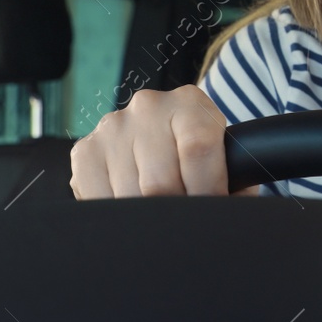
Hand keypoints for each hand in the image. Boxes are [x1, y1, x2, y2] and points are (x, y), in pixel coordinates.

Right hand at [69, 84, 260, 198]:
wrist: (165, 142)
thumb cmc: (202, 160)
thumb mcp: (226, 163)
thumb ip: (236, 184)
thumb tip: (228, 212)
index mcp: (189, 103)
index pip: (198, 149)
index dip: (208, 191)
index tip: (212, 212)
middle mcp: (147, 107)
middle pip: (161, 181)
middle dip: (177, 209)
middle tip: (186, 217)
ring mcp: (112, 127)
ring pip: (131, 196)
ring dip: (148, 215)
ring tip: (161, 211)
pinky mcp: (85, 151)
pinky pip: (99, 199)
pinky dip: (119, 214)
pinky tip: (135, 206)